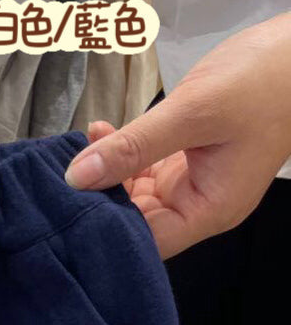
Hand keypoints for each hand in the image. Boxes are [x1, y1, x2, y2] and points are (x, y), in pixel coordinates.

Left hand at [65, 12, 290, 257]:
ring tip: (74, 150)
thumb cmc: (262, 82)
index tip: (68, 207)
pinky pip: (143, 166)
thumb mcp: (194, 113)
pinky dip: (119, 152)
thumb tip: (77, 177)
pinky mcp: (186, 156)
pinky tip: (99, 131)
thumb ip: (135, 146)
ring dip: (104, 173)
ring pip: (134, 193)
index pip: (147, 242)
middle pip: (136, 221)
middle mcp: (200, 202)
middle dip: (100, 200)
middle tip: (61, 176)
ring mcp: (192, 180)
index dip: (107, 230)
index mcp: (211, 208)